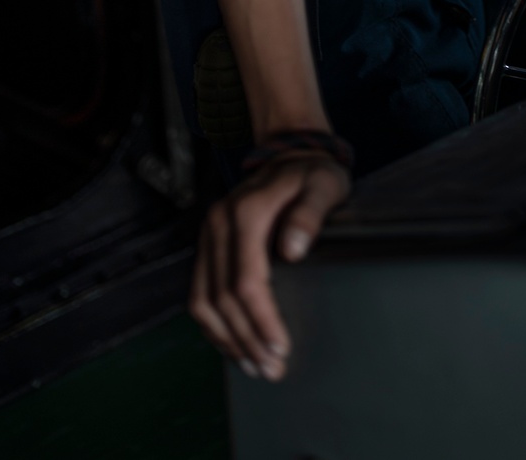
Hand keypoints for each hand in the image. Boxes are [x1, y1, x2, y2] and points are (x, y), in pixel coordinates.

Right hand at [189, 150, 350, 380]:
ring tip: (253, 366)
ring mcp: (210, 234)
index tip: (280, 348)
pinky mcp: (209, 244)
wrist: (290, 155)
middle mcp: (219, 224)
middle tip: (271, 369)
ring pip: (204, 300)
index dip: (261, 320)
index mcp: (247, 212)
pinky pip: (200, 292)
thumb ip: (310, 214)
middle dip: (246, 339)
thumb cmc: (313, 174)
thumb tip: (292, 250)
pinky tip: (235, 344)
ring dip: (227, 339)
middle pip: (222, 297)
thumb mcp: (324, 185)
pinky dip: (214, 325)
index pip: (246, 281)